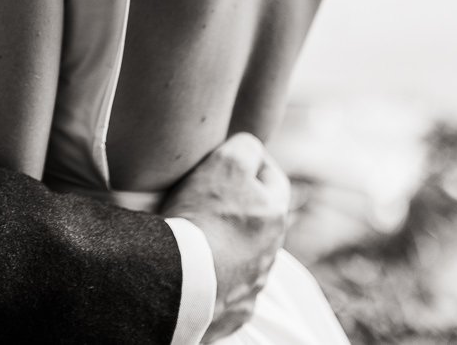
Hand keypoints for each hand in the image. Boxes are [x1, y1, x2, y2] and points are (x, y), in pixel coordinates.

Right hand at [162, 133, 289, 340]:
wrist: (182, 279)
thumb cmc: (203, 216)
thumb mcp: (226, 163)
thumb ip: (245, 148)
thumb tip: (250, 147)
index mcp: (274, 215)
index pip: (273, 177)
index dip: (252, 162)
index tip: (228, 157)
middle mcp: (271, 252)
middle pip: (259, 219)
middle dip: (238, 206)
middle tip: (206, 195)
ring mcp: (253, 284)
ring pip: (244, 255)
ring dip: (227, 243)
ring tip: (194, 234)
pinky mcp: (232, 309)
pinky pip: (226, 287)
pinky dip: (214, 276)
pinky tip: (193, 268)